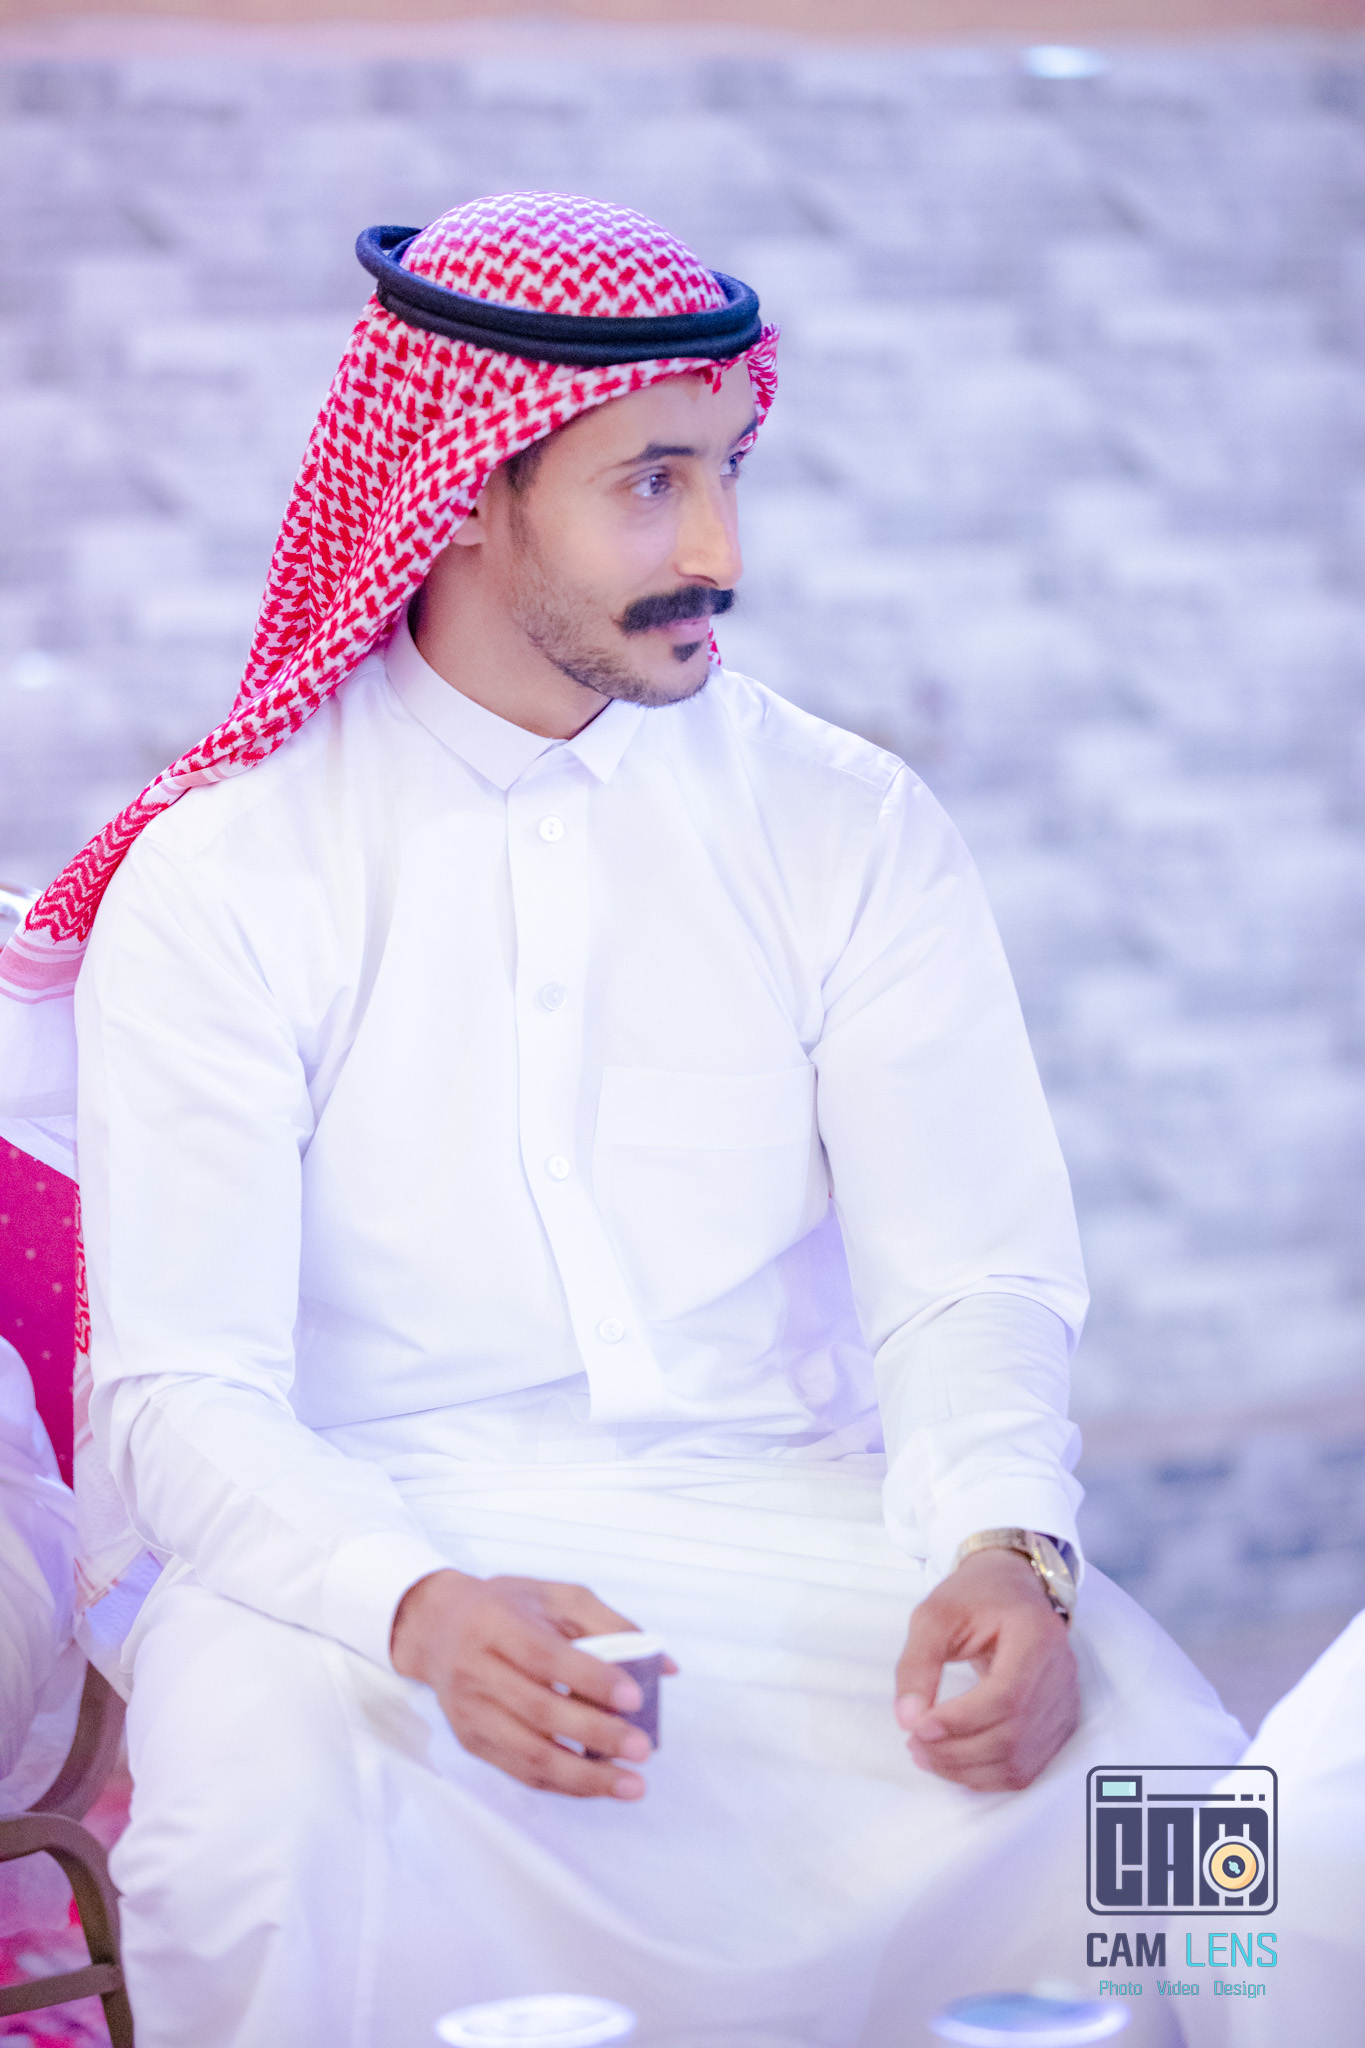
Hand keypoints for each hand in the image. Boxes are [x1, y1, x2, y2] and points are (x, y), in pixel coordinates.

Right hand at [391, 1569, 674, 1800]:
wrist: (436, 1628)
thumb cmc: (507, 1608)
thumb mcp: (556, 1596)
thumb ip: (612, 1624)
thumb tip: (665, 1665)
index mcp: (497, 1624)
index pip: (545, 1657)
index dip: (590, 1679)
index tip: (635, 1697)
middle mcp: (476, 1670)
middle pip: (539, 1711)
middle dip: (596, 1735)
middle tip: (642, 1749)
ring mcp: (471, 1712)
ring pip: (529, 1754)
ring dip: (584, 1776)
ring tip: (631, 1784)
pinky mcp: (472, 1741)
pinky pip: (521, 1771)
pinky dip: (564, 1784)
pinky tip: (598, 1785)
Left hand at [893, 1548, 1078, 1790]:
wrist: (1014, 1589)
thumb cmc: (976, 1597)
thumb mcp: (935, 1616)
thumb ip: (917, 1664)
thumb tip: (908, 1718)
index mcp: (1037, 1637)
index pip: (1006, 1697)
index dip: (960, 1721)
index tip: (918, 1726)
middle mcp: (1061, 1674)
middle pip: (1012, 1736)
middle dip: (956, 1751)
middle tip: (914, 1743)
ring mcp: (1065, 1703)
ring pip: (1019, 1761)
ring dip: (967, 1769)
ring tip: (927, 1753)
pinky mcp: (1059, 1724)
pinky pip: (1025, 1767)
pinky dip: (986, 1775)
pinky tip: (954, 1760)